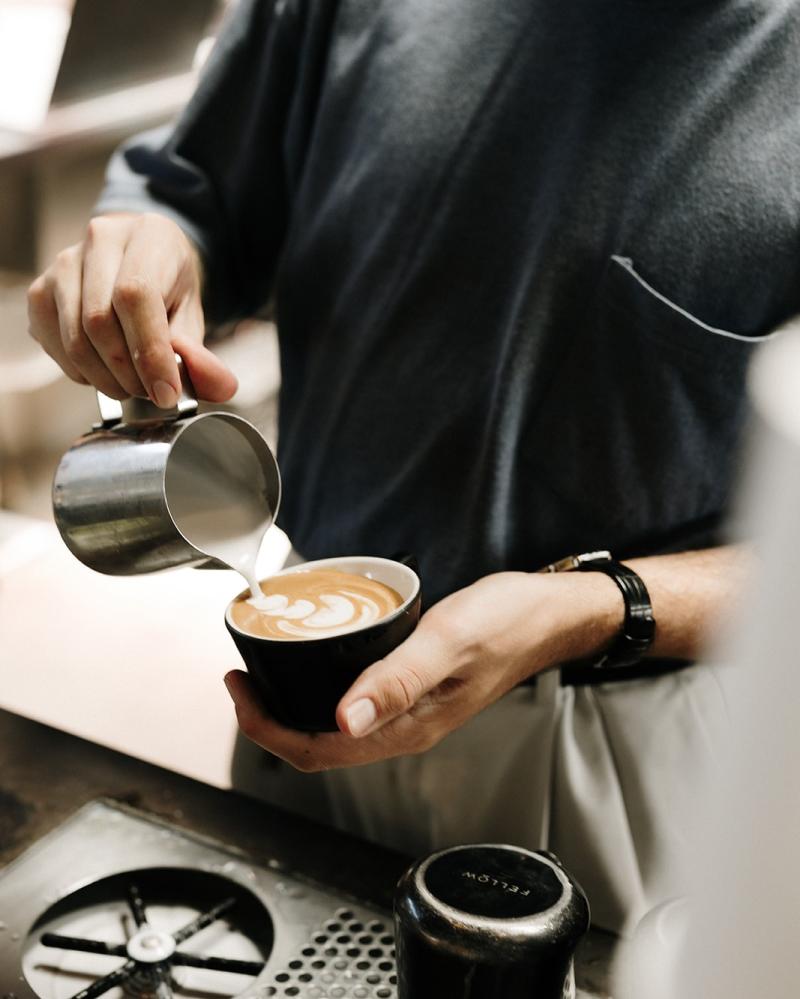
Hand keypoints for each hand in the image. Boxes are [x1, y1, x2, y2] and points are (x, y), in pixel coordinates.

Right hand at [27, 212, 237, 405]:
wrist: (140, 263)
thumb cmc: (169, 287)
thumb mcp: (194, 316)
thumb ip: (203, 355)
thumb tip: (220, 388)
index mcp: (149, 235)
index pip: (136, 296)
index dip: (150, 353)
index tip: (166, 392)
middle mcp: (100, 240)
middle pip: (100, 321)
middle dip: (129, 373)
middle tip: (152, 392)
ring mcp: (63, 263)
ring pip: (75, 338)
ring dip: (106, 379)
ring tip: (133, 385)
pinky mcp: (41, 291)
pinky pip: (56, 346)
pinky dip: (83, 373)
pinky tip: (105, 370)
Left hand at [223, 570, 622, 771]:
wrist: (548, 615)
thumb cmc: (507, 625)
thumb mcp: (447, 643)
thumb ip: (397, 680)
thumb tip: (344, 720)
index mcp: (407, 727)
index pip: (317, 750)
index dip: (266, 727)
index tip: (239, 689)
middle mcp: (403, 728)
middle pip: (317, 744)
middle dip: (268, 718)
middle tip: (240, 676)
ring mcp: (408, 710)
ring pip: (332, 724)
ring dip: (291, 704)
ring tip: (263, 667)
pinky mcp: (412, 689)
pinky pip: (353, 700)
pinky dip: (320, 685)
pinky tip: (313, 655)